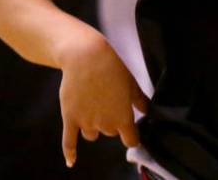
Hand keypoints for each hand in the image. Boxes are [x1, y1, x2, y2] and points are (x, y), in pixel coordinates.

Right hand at [58, 31, 148, 167]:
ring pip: (92, 134)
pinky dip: (70, 152)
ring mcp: (86, 122)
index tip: (131, 132)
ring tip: (92, 102)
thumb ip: (140, 100)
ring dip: (93, 124)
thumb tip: (148, 111)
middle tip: (107, 99)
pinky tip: (71, 161)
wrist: (86, 56)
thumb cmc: (112, 67)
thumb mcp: (131, 82)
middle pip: (110, 132)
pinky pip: (69, 141)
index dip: (132, 136)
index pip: (131, 140)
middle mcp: (105, 124)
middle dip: (110, 121)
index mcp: (123, 118)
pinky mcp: (70, 118)